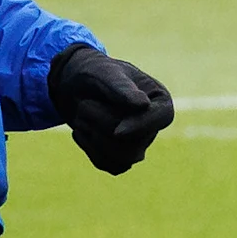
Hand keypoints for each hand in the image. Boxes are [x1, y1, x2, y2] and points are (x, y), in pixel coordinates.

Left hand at [49, 45, 175, 173]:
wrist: (74, 88)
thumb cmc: (94, 74)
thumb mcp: (104, 72)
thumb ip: (121, 87)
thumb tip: (143, 104)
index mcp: (159, 100)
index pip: (161, 117)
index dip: (140, 126)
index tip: (117, 132)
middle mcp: (153, 125)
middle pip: (136, 142)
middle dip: (102, 124)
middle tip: (83, 104)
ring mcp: (139, 145)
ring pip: (123, 158)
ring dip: (94, 137)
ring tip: (81, 115)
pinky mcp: (122, 158)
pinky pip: (109, 165)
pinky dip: (89, 148)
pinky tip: (81, 131)